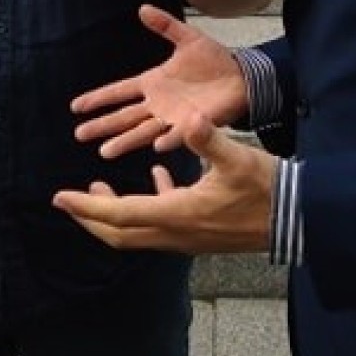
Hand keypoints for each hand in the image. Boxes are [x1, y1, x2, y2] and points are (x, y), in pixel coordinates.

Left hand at [55, 107, 274, 252]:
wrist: (295, 217)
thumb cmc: (265, 187)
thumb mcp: (236, 159)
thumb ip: (208, 139)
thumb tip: (187, 119)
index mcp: (177, 214)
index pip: (119, 214)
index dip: (87, 207)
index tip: (60, 197)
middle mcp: (175, 232)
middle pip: (118, 233)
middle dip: (90, 218)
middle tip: (71, 199)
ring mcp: (186, 237)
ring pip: (136, 232)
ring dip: (114, 213)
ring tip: (100, 188)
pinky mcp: (198, 232)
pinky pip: (161, 223)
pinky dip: (148, 204)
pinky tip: (157, 177)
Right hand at [70, 4, 248, 157]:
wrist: (241, 76)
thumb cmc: (213, 60)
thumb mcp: (187, 38)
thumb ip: (165, 25)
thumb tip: (142, 8)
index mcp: (154, 82)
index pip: (120, 91)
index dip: (99, 97)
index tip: (76, 106)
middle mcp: (158, 102)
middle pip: (124, 116)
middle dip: (102, 125)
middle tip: (80, 135)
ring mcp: (173, 116)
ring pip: (143, 131)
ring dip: (125, 141)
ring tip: (105, 152)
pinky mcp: (193, 125)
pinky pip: (178, 134)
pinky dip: (168, 139)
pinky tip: (157, 146)